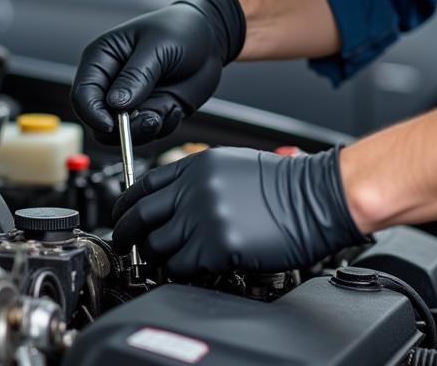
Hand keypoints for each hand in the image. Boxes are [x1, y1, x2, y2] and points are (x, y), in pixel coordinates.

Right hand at [71, 0, 245, 143]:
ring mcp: (131, 100)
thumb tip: (116, 104)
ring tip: (166, 111)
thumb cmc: (180, 30)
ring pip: (122, 133)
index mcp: (102, 59)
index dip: (92, 114)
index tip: (112, 125)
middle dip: (123, 128)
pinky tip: (175, 107)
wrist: (211, 39)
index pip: (83, 94)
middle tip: (150, 119)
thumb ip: (136, 76)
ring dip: (145, 129)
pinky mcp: (150, 112)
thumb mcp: (157, 47)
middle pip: (98, 120)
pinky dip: (162, 127)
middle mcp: (111, 82)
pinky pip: (147, 133)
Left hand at [111, 146, 366, 276]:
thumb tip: (171, 199)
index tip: (122, 216)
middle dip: (126, 233)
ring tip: (156, 261)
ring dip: (153, 257)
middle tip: (124, 244)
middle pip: (140, 216)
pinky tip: (185, 269)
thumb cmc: (281, 183)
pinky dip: (178, 271)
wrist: (315, 197)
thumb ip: (195, 179)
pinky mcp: (216, 247)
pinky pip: (181, 266)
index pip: (142, 185)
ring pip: (156, 245)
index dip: (126, 204)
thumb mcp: (229, 164)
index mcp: (196, 166)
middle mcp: (193, 189)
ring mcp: (203, 218)